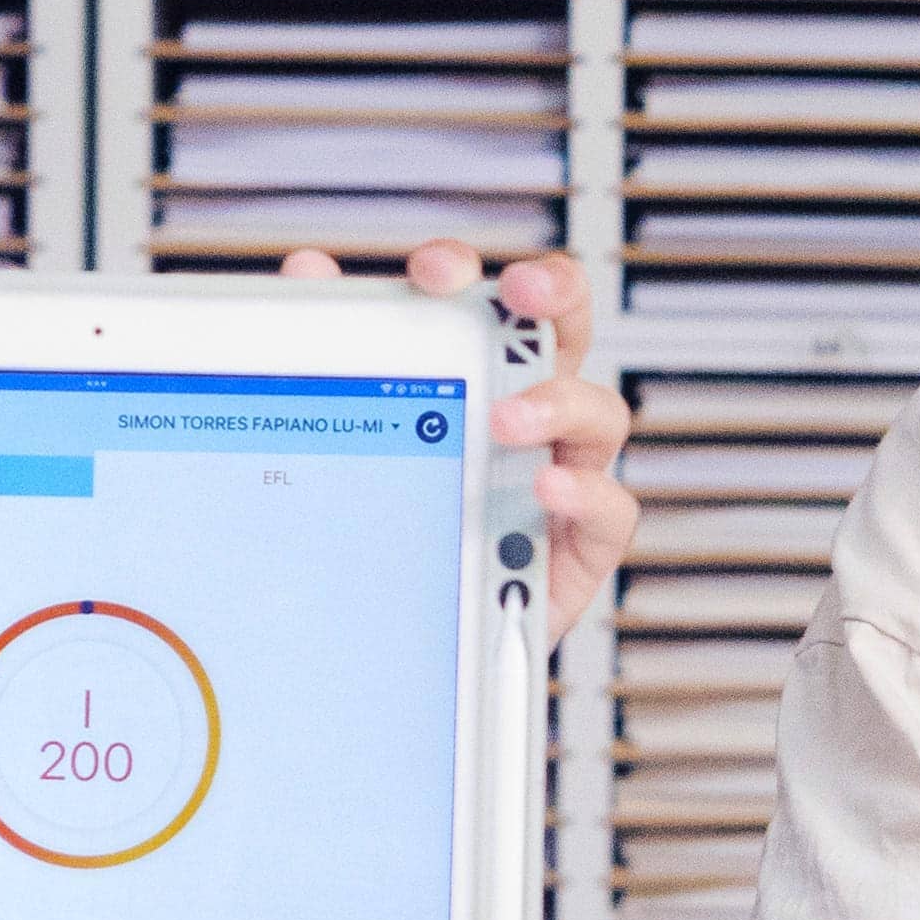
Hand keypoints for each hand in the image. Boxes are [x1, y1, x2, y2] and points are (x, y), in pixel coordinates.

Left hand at [276, 240, 639, 641]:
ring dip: (556, 403)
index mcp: (479, 382)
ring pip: (599, 413)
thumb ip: (336, 358)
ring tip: (507, 418)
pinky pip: (611, 510)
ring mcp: (563, 478)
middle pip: (566, 331)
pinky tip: (544, 489)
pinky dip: (585, 494)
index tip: (434, 271)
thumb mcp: (358, 442)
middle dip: (553, 294)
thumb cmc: (393, 539)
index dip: (476, 275)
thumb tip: (308, 274)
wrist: (405, 648)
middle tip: (519, 291)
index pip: (491, 304)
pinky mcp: (581, 549)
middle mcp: (531, 421)